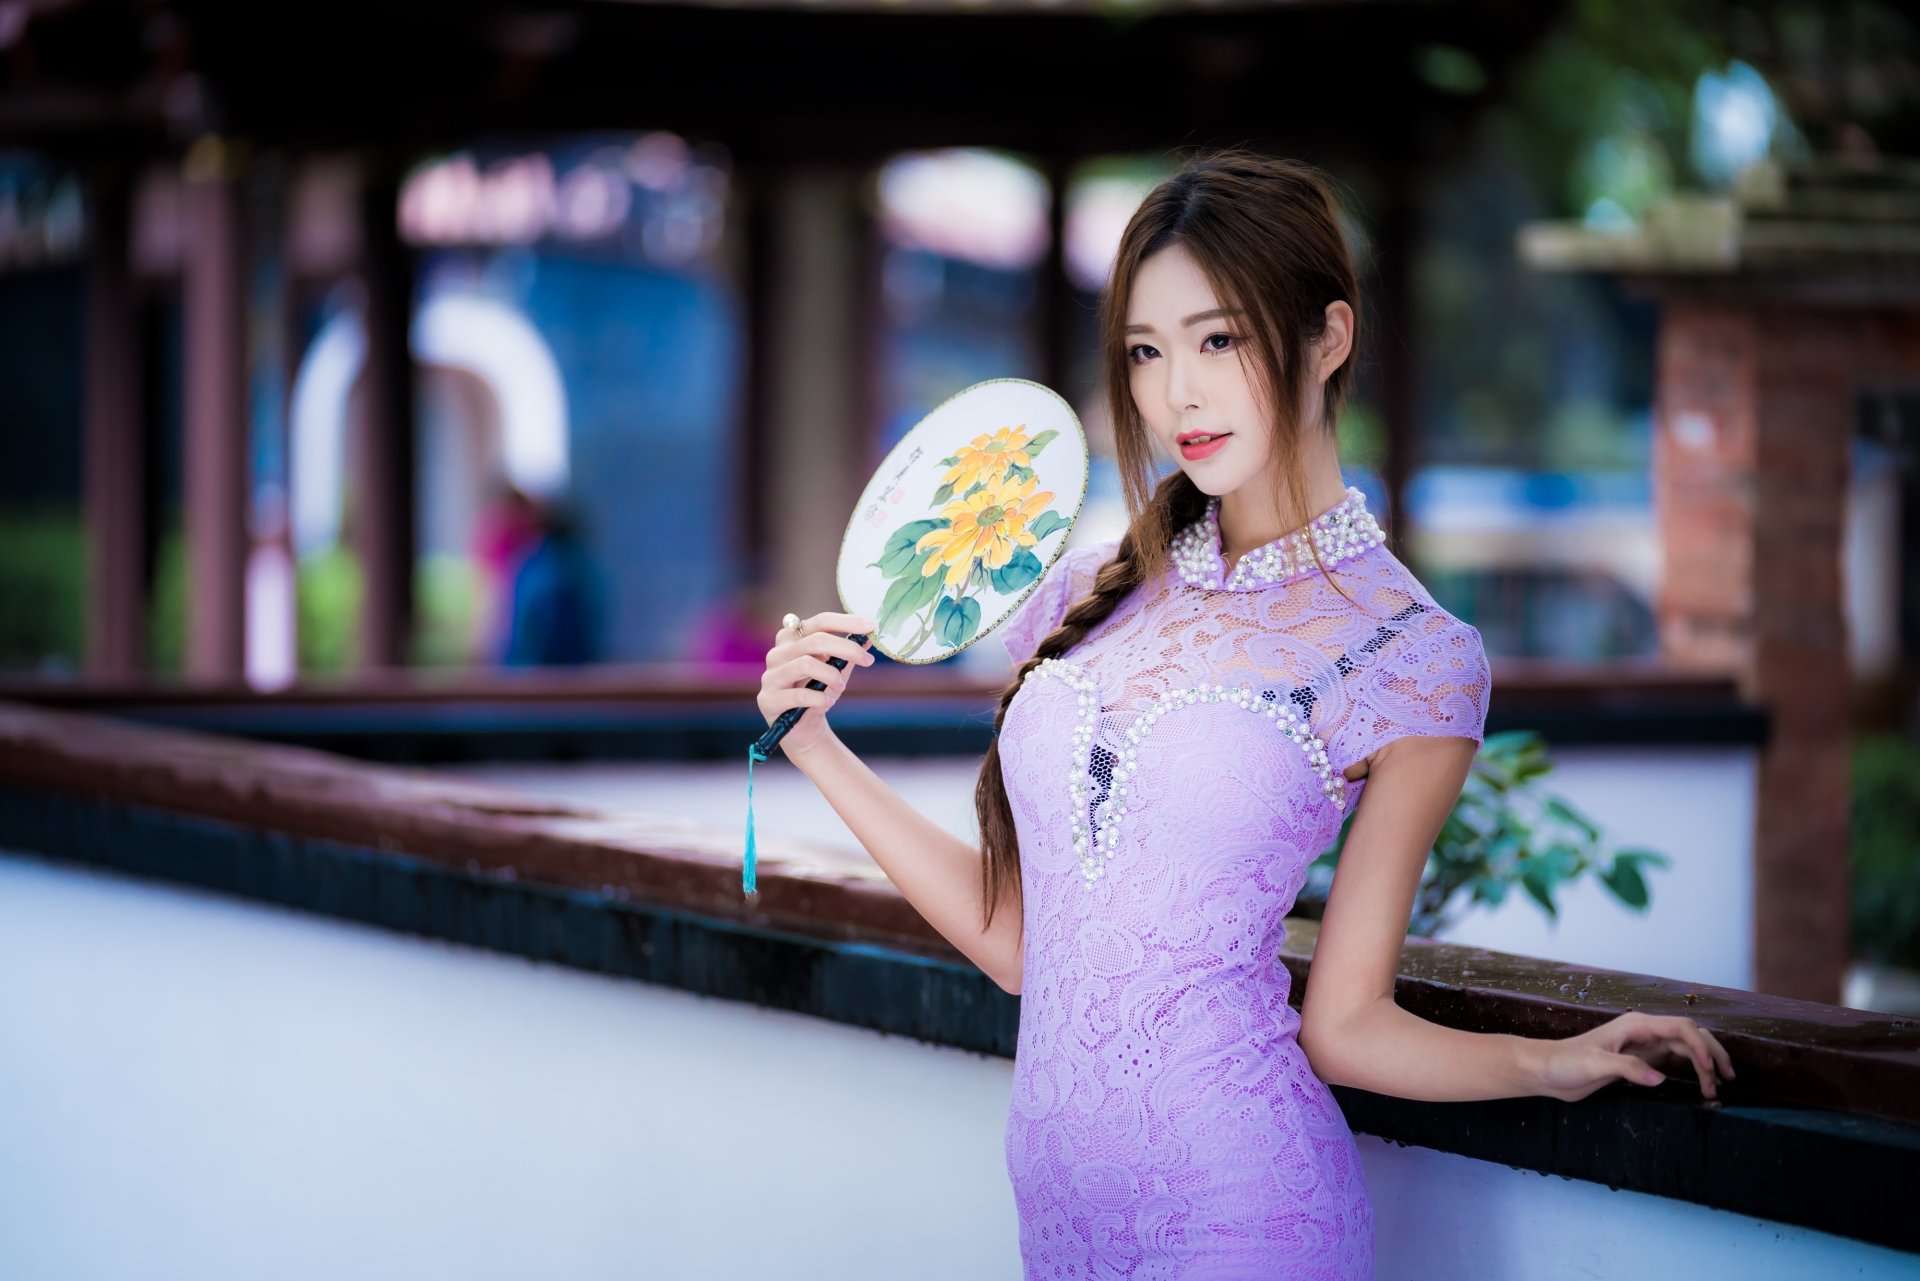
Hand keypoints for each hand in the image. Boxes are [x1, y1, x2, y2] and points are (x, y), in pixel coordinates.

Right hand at [757, 611, 876, 758]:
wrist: (803, 729)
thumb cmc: (818, 692)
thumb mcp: (837, 670)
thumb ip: (848, 654)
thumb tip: (869, 638)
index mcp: (792, 639)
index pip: (819, 622)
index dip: (845, 622)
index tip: (870, 626)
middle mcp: (778, 653)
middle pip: (815, 640)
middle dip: (847, 649)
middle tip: (868, 661)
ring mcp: (770, 676)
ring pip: (806, 664)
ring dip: (831, 675)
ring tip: (841, 687)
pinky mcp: (768, 700)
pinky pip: (798, 695)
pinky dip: (818, 698)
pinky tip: (826, 702)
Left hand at [1532, 1011, 1735, 1103]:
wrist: (1547, 1071)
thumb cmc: (1565, 1062)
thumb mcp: (1594, 1064)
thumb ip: (1627, 1069)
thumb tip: (1660, 1079)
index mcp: (1636, 1025)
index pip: (1680, 1027)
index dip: (1701, 1045)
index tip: (1710, 1069)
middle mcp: (1645, 1032)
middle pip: (1691, 1035)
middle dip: (1712, 1054)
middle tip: (1727, 1080)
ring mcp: (1645, 1046)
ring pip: (1687, 1049)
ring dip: (1704, 1066)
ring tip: (1715, 1091)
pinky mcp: (1642, 1061)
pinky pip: (1676, 1062)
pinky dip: (1692, 1072)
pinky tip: (1701, 1087)